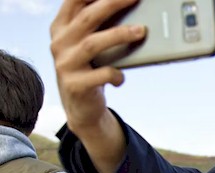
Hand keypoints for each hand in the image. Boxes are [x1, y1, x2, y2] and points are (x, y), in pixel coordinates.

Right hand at [50, 0, 145, 133]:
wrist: (81, 107)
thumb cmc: (90, 68)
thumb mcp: (89, 44)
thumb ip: (99, 26)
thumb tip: (132, 7)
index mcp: (61, 27)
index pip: (73, 1)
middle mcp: (59, 43)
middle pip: (87, 18)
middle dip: (112, 4)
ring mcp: (65, 64)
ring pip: (93, 44)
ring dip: (119, 35)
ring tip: (141, 30)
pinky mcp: (75, 85)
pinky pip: (101, 74)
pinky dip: (117, 74)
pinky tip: (122, 77)